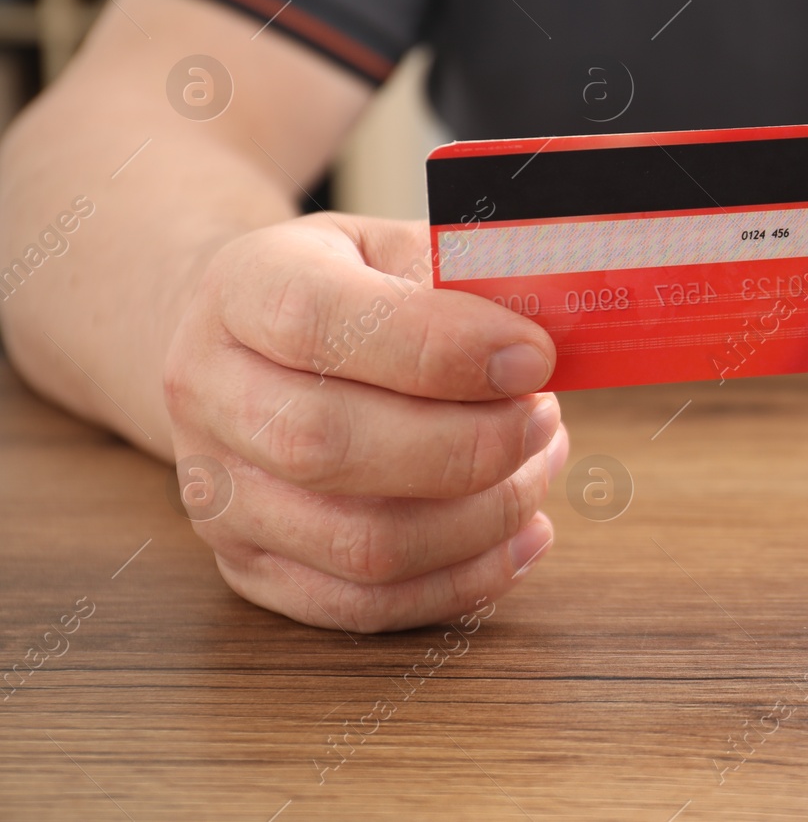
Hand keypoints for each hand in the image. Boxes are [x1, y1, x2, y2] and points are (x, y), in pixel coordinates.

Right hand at [163, 213, 564, 630]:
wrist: (248, 341)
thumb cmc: (349, 290)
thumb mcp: (399, 247)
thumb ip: (468, 278)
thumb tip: (553, 334)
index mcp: (242, 289)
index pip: (320, 322)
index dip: (439, 347)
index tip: (533, 357)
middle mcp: (207, 393)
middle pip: (328, 448)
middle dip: (470, 445)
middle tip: (544, 418)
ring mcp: (217, 493)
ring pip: (357, 542)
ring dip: (480, 517)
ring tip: (540, 466)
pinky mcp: (248, 567)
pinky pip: (362, 605)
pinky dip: (462, 579)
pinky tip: (523, 534)